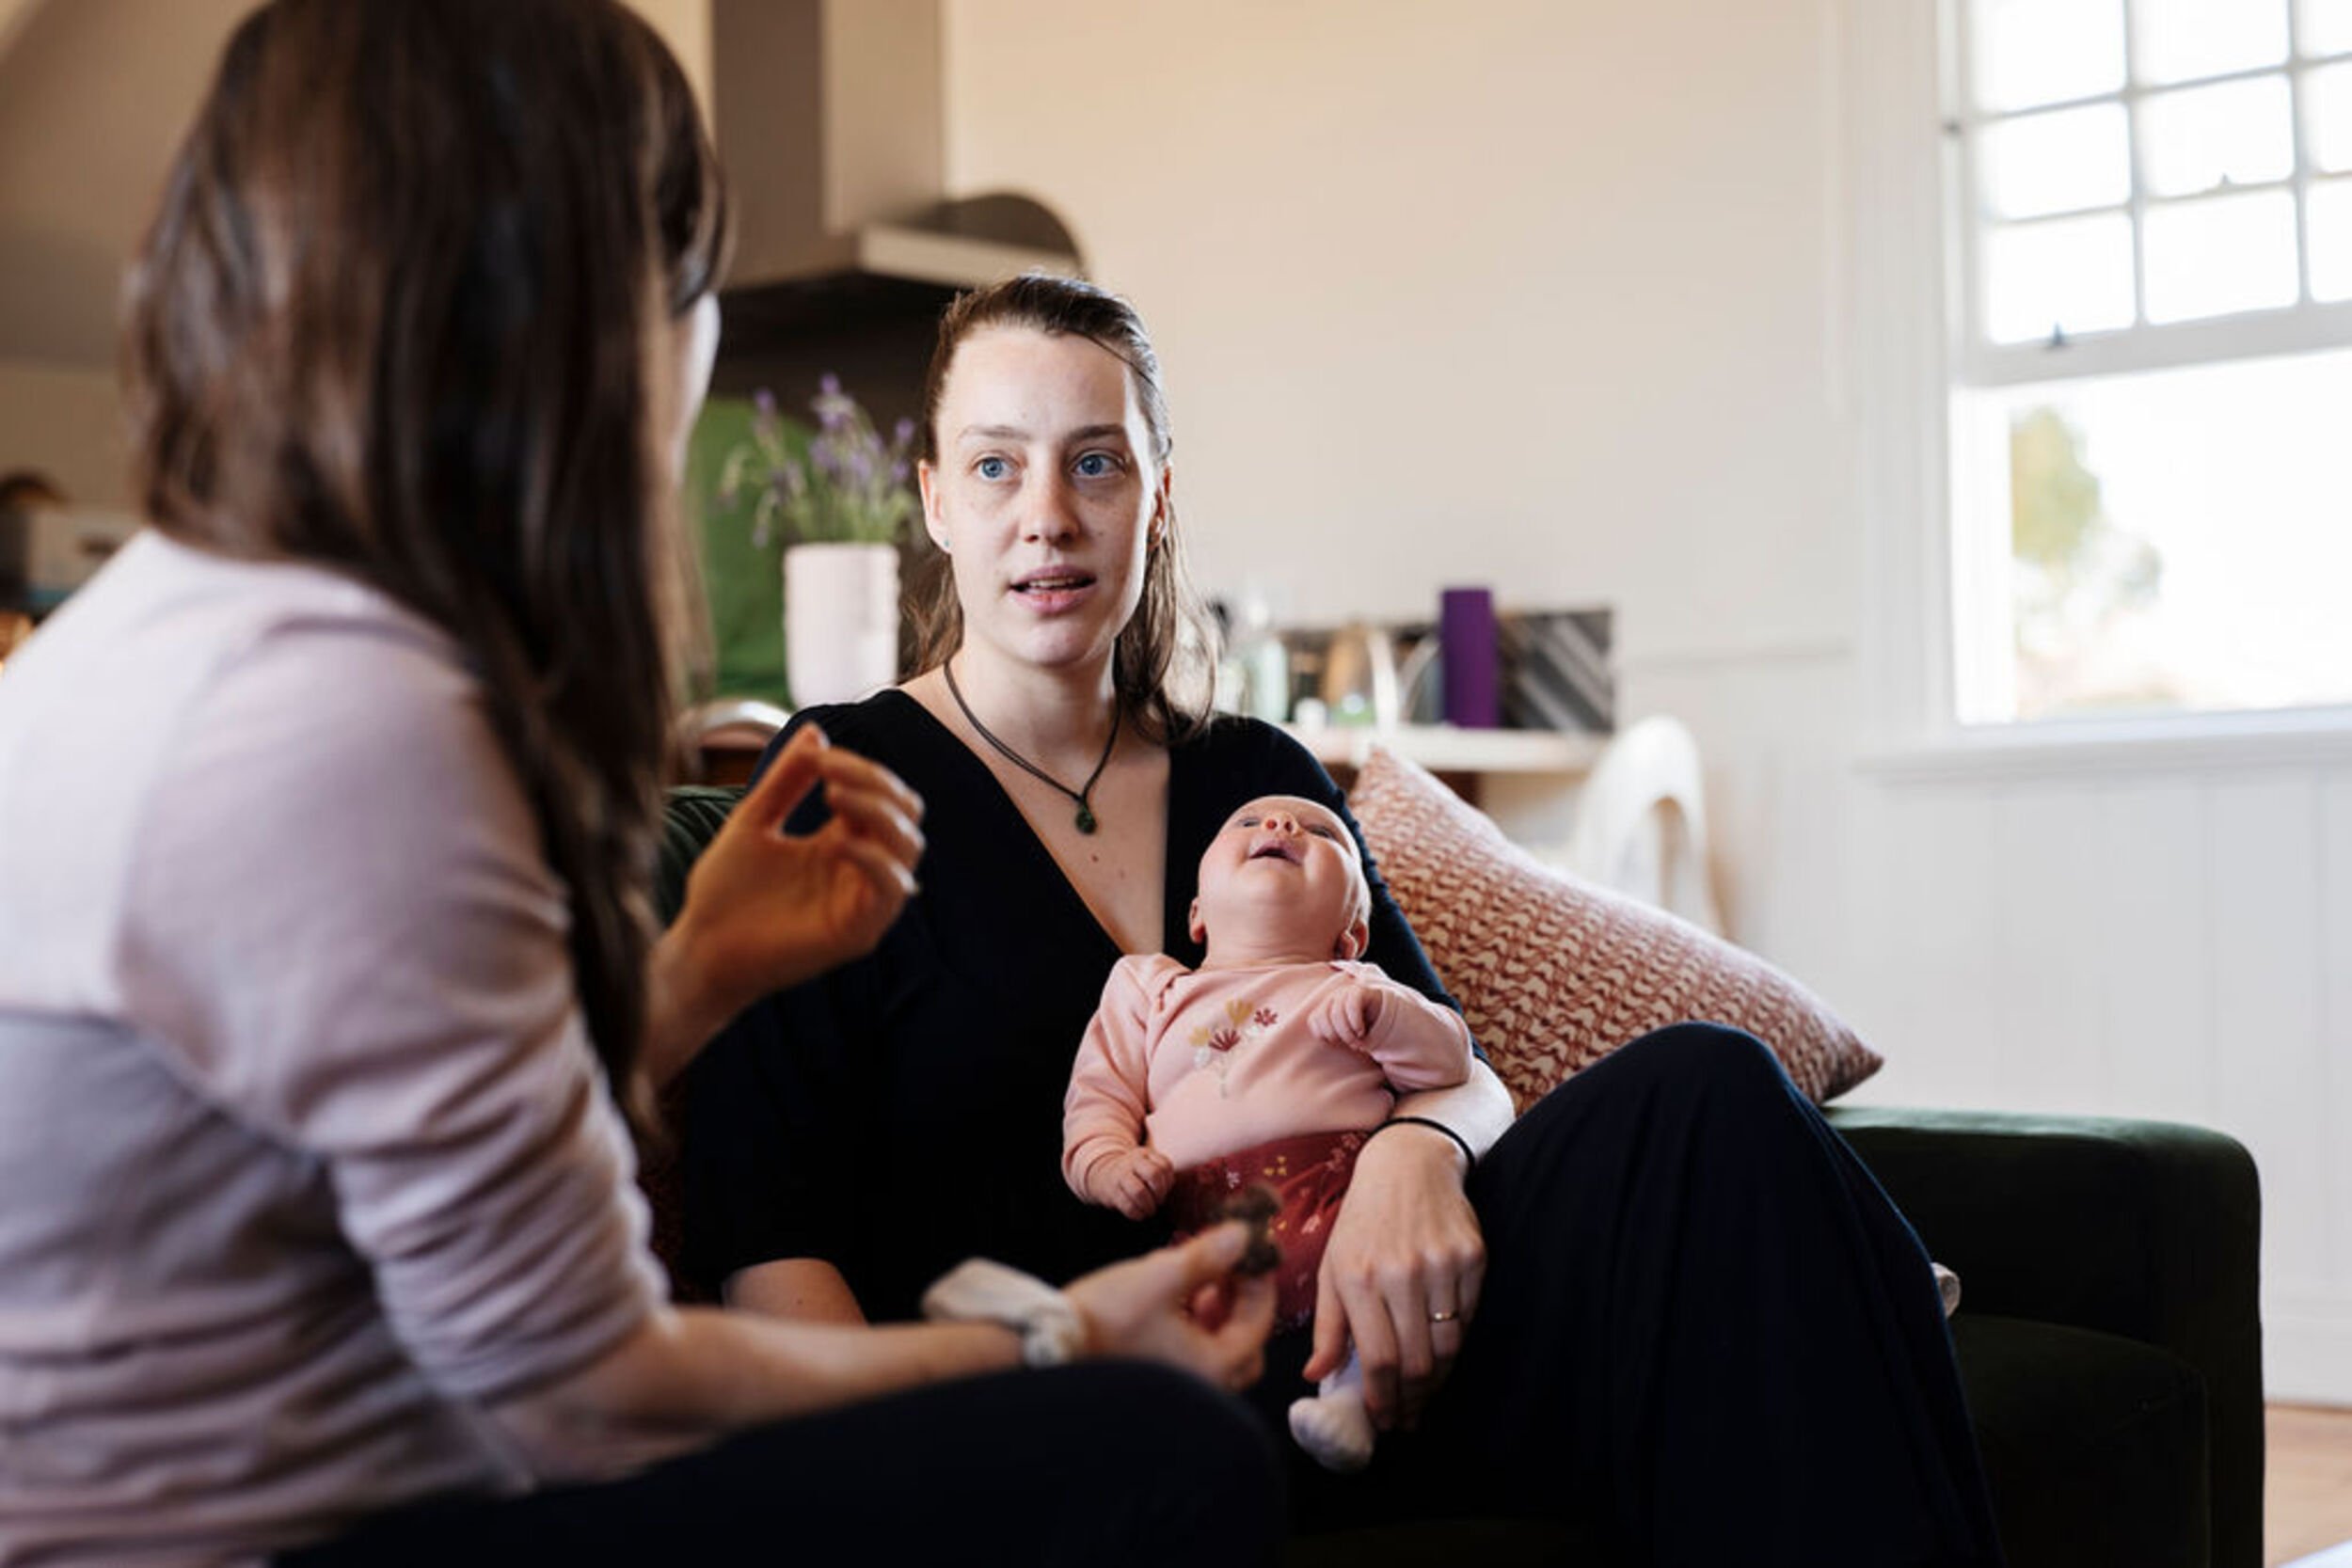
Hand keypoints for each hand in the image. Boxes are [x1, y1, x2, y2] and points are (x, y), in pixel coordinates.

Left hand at [656, 726, 923, 1060]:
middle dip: (876, 782)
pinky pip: (892, 890)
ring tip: (833, 797)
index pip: (882, 795)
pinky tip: (836, 843)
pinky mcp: (859, 933)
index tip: (818, 757)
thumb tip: (817, 732)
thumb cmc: (724, 891)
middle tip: (830, 774)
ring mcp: (864, 903)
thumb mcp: (754, 820)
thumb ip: (787, 780)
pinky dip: (874, 859)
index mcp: (842, 842)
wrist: (700, 948)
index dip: (859, 768)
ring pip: (909, 847)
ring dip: (878, 813)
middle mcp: (861, 870)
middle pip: (906, 814)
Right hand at [1065, 1223, 1277, 1392]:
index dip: (1259, 1284)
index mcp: (1212, 1365)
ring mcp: (1177, 1384)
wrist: (1051, 1343)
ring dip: (1214, 1314)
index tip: (1252, 1254)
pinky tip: (1169, 1298)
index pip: (1257, 1324)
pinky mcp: (1155, 1377)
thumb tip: (1242, 1235)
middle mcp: (1201, 1383)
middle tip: (1228, 1271)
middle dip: (1239, 1305)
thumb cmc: (1106, 1317)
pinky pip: (1189, 1353)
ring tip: (1195, 1280)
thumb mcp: (1161, 1276)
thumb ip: (1206, 1256)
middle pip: (1243, 1345)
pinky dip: (1190, 1326)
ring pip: (1215, 1350)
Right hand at [1101, 1146, 1174, 1220]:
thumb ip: (1161, 1174)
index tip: (1165, 1191)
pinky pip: (1128, 1205)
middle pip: (1153, 1174)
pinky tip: (1140, 1215)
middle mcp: (1132, 1162)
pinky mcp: (1111, 1192)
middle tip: (1159, 1202)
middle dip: (1160, 1193)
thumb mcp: (1147, 1166)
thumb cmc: (1134, 1174)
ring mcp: (1120, 1176)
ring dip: (1149, 1206)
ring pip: (1139, 1191)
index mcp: (1145, 1155)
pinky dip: (1138, 1214)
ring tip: (1150, 1210)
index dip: (1168, 1182)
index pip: (1165, 1166)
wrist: (1104, 1175)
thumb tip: (1168, 1189)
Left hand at [1304, 1123, 1485, 1431]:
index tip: (1385, 1419)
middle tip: (1407, 1418)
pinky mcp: (1472, 1256)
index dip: (1384, 1399)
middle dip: (1411, 1400)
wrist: (1408, 1164)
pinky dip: (1456, 1344)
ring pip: (1448, 1346)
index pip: (1378, 1358)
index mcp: (1358, 1277)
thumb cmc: (1363, 1221)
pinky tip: (1443, 1354)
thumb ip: (1327, 1326)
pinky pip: (1468, 1318)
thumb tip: (1315, 1377)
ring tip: (1424, 1395)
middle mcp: (1400, 1272)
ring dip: (1437, 1381)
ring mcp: (1440, 1264)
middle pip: (1416, 1361)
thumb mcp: (1332, 1267)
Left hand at [1309, 979, 1387, 1050]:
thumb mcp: (1344, 1035)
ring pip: (1337, 1013)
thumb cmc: (1360, 1028)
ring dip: (1346, 1032)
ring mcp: (1345, 992)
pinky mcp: (1359, 991)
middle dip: (1335, 1035)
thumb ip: (1333, 1036)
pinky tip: (1360, 1031)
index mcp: (1325, 1007)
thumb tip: (1327, 1042)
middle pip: (1324, 1017)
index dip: (1323, 1035)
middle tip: (1349, 1044)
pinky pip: (1352, 1005)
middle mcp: (1333, 997)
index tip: (1336, 1043)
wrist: (1383, 1015)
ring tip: (1357, 1040)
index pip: (1314, 1020)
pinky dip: (1355, 1021)